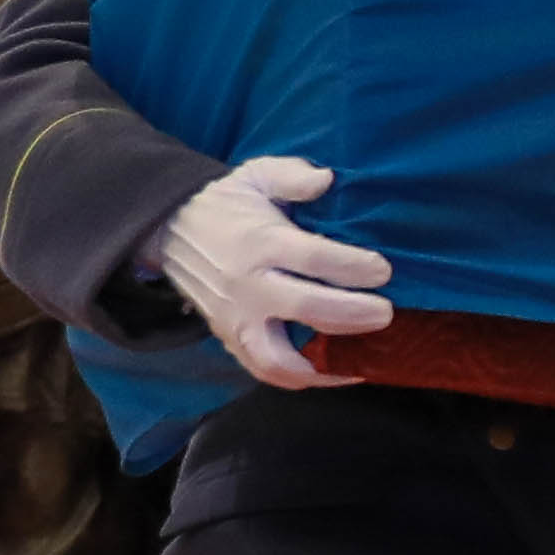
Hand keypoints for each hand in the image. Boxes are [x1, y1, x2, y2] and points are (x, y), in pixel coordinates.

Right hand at [156, 157, 387, 390]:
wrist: (168, 228)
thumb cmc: (227, 204)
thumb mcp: (256, 175)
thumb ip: (292, 175)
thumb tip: (327, 179)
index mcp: (260, 242)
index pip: (314, 259)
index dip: (354, 267)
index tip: (384, 271)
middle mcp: (248, 285)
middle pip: (306, 309)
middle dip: (353, 314)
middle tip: (386, 313)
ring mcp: (236, 318)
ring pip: (278, 358)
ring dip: (323, 365)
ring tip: (362, 359)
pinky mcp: (229, 338)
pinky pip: (263, 370)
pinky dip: (298, 379)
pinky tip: (335, 372)